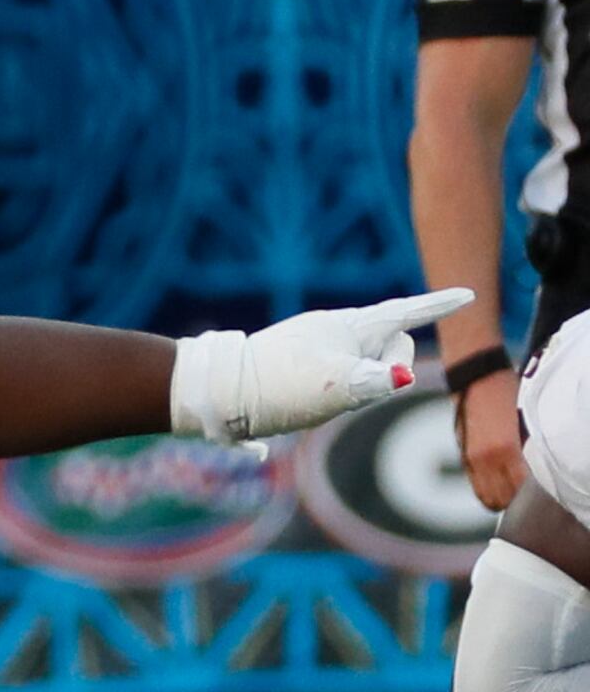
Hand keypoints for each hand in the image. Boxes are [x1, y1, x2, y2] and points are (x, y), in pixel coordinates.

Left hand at [168, 288, 474, 445]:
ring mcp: (323, 344)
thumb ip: (376, 380)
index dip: (440, 306)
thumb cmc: (281, 384)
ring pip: (369, 364)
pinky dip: (343, 389)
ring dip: (360, 384)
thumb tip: (402, 380)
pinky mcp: (307, 362)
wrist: (221, 389)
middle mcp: (340, 330)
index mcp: (352, 326)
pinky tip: (311, 397)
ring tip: (317, 393)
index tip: (469, 294)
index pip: (408, 313)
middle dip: (388, 368)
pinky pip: (344, 375)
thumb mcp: (337, 386)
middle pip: (393, 345)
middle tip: (343, 386)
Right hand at [462, 363, 529, 510]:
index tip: (540, 495)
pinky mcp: (463, 454)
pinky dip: (487, 489)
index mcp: (505, 449)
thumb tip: (534, 469)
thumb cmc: (505, 392)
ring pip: (485, 495)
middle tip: (529, 498)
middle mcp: (484, 458)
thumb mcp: (524, 421)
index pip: (520, 489)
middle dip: (515, 501)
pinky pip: (475, 484)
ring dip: (499, 498)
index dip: (530, 496)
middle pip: (501, 497)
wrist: (474, 376)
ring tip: (513, 496)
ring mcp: (470, 458)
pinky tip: (498, 485)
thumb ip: (526, 449)